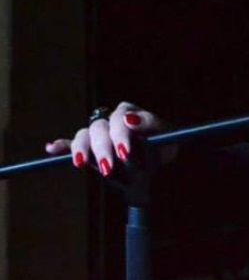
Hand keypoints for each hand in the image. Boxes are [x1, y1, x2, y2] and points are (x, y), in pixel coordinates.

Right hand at [44, 102, 172, 175]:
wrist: (163, 165)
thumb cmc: (166, 143)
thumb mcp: (166, 132)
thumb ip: (151, 123)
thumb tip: (130, 119)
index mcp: (127, 113)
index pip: (118, 117)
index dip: (120, 134)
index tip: (125, 151)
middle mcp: (110, 122)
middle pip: (98, 128)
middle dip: (103, 148)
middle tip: (109, 166)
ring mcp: (98, 136)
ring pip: (83, 136)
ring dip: (81, 149)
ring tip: (82, 163)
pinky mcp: (90, 150)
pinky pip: (72, 145)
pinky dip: (61, 146)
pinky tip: (52, 149)